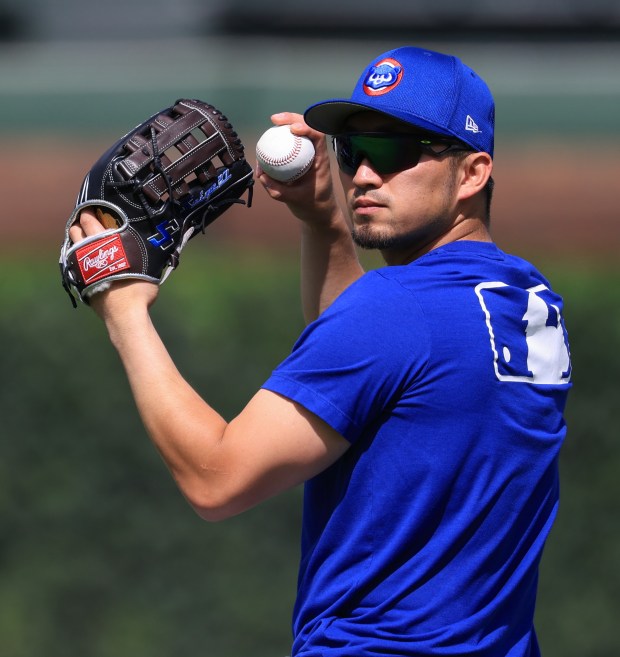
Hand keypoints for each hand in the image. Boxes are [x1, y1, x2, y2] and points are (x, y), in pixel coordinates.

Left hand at [69, 208, 158, 318]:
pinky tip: (85, 258)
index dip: (90, 212)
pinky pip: (73, 262)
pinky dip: (77, 256)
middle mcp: (87, 252)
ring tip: (84, 237)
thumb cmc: (138, 288)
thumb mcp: (147, 264)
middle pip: (76, 230)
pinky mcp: (79, 281)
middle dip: (80, 223)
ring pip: (72, 245)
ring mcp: (80, 267)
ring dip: (76, 239)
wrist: (124, 313)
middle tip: (87, 221)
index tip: (93, 209)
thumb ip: (141, 251)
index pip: (90, 220)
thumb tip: (153, 244)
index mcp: (103, 243)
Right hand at [257, 112, 341, 227]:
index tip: (293, 128)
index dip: (307, 127)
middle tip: (275, 119)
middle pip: (307, 127)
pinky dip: (277, 143)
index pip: (318, 136)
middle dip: (292, 118)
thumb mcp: (296, 201)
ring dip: (285, 126)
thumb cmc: (313, 206)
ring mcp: (306, 156)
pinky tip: (265, 147)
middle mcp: (314, 154)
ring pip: (297, 135)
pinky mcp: (298, 160)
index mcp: (321, 160)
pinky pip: (288, 147)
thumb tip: (262, 176)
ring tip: (272, 123)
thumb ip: (278, 190)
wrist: (318, 213)